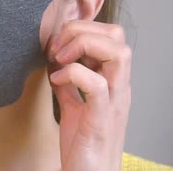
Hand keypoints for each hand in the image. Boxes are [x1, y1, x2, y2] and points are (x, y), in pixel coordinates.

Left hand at [48, 20, 131, 170]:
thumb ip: (68, 84)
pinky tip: (56, 80)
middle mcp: (118, 88)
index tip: (57, 44)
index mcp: (112, 81)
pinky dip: (73, 73)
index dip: (82, 29)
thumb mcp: (72, 106)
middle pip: (117, 36)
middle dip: (82, 30)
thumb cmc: (83, 144)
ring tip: (60, 58)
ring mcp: (113, 102)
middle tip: (57, 48)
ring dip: (83, 46)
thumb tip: (54, 62)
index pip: (112, 35)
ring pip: (119, 54)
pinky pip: (96, 85)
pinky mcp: (101, 119)